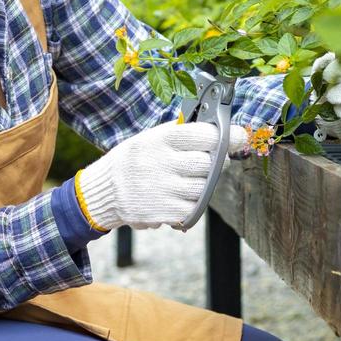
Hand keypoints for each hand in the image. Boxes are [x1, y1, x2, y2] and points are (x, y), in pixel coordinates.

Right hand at [77, 120, 249, 229]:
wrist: (103, 191)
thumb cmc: (133, 160)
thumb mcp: (149, 138)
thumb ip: (179, 133)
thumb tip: (217, 128)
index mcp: (160, 139)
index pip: (204, 134)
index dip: (226, 136)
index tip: (237, 136)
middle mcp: (162, 163)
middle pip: (208, 163)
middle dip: (215, 163)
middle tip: (211, 162)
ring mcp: (164, 189)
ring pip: (204, 188)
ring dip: (202, 184)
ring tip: (187, 180)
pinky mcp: (165, 212)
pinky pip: (193, 208)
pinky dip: (190, 203)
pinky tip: (176, 196)